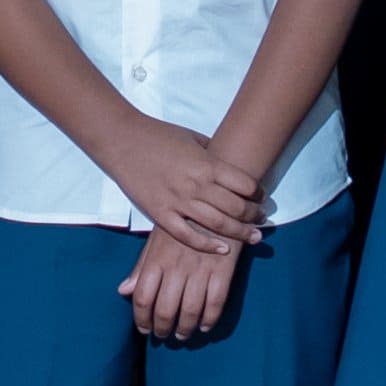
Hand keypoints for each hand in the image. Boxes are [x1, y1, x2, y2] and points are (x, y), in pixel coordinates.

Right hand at [106, 120, 269, 254]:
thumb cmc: (158, 135)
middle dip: (255, 215)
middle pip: (236, 207)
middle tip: (263, 220)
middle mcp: (196, 184)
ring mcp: (178, 201)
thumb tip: (229, 162)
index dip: (258, 193)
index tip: (263, 198)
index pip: (244, 184)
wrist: (122, 140)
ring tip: (253, 237)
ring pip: (218, 224)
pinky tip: (222, 250)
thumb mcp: (192, 138)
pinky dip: (207, 245)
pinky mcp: (161, 214)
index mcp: (207, 163)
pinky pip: (187, 236)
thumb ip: (212, 153)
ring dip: (240, 232)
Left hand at [120, 229, 244, 343]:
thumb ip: (141, 266)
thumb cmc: (184, 220)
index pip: (142, 297)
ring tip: (183, 334)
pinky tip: (205, 325)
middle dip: (163, 329)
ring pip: (190, 312)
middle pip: (165, 310)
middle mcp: (176, 267)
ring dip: (185, 329)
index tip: (145, 328)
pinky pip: (216, 303)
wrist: (218, 200)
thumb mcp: (157, 237)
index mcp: (157, 258)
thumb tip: (123, 290)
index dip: (142, 319)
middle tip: (164, 335)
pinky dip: (209, 320)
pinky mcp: (223, 270)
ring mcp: (201, 269)